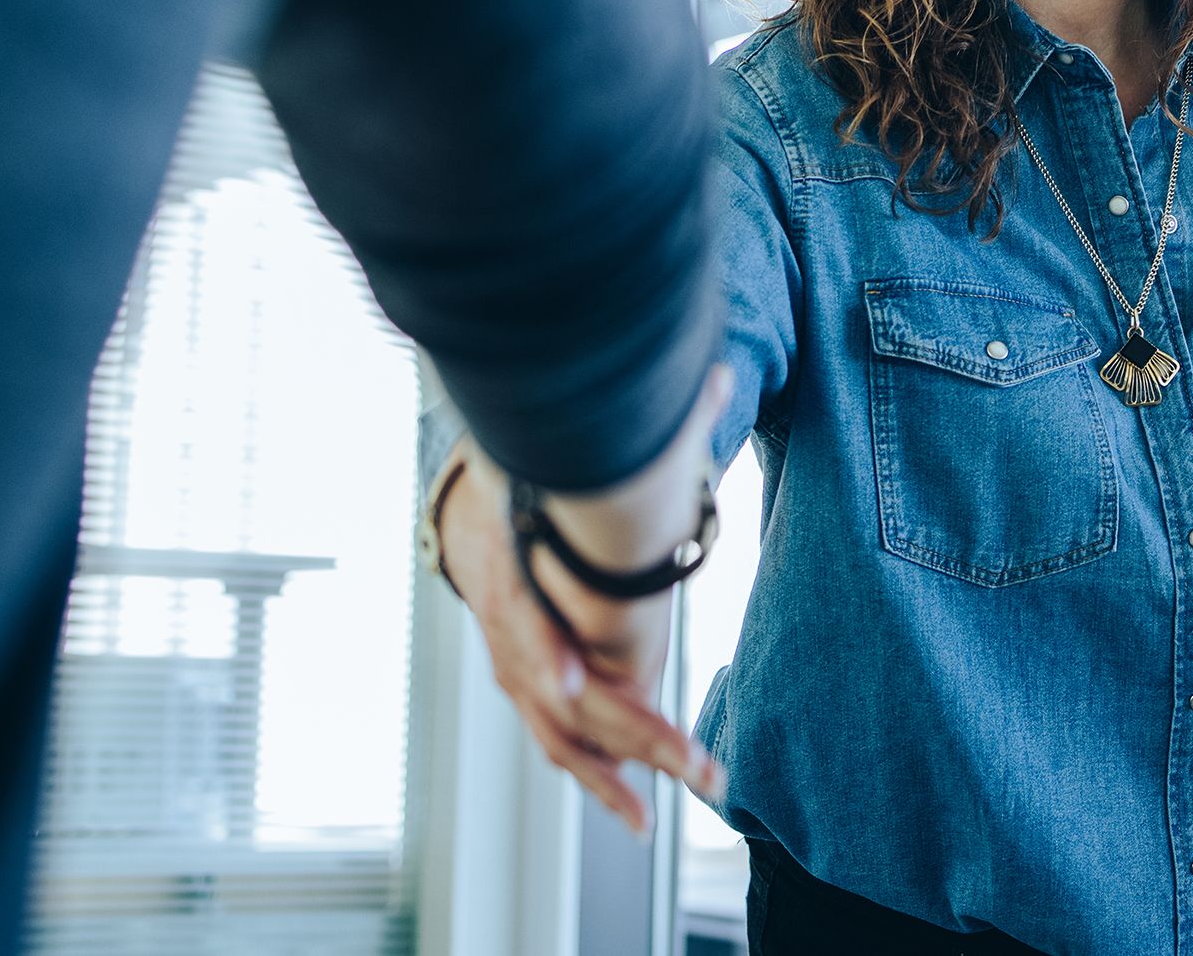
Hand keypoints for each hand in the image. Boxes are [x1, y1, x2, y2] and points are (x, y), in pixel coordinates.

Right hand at [437, 366, 734, 834]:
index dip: (548, 655)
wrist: (483, 505)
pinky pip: (559, 740)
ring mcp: (516, 665)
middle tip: (693, 764)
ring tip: (661, 815)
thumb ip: (652, 420)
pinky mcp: (530, 689)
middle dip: (630, 735)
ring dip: (615, 774)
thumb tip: (708, 377)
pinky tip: (632, 807)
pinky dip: (596, 775)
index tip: (578, 687)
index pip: (527, 619)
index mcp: (514, 563)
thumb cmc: (539, 475)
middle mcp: (512, 626)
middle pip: (562, 696)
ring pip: (560, 733)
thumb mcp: (580, 444)